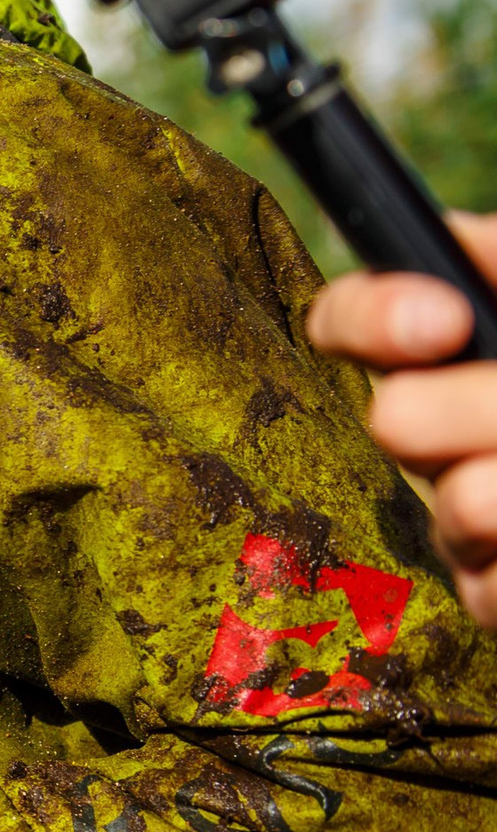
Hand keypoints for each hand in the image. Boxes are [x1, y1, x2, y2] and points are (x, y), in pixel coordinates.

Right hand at [308, 212, 496, 623]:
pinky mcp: (492, 595)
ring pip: (454, 512)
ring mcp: (467, 522)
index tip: (443, 323)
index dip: (372, 319)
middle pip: (396, 420)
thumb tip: (449, 236)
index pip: (349, 326)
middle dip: (476, 411)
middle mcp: (445, 434)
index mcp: (452, 355)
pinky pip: (489, 593)